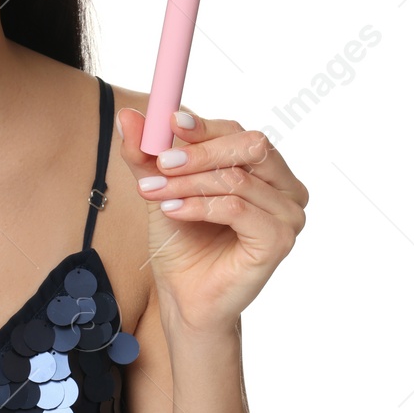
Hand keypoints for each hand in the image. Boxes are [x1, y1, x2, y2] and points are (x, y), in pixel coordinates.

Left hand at [115, 108, 308, 339]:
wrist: (184, 296)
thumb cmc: (182, 242)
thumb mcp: (160, 189)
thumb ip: (146, 155)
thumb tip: (126, 115)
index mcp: (264, 169)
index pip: (239, 133)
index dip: (204, 126)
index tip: (169, 123)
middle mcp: (285, 187)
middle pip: (250, 146)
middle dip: (199, 153)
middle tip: (160, 163)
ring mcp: (287, 214)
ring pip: (237, 178)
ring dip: (189, 183)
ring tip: (155, 193)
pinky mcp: (278, 240)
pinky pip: (236, 208)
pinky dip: (199, 206)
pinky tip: (172, 211)